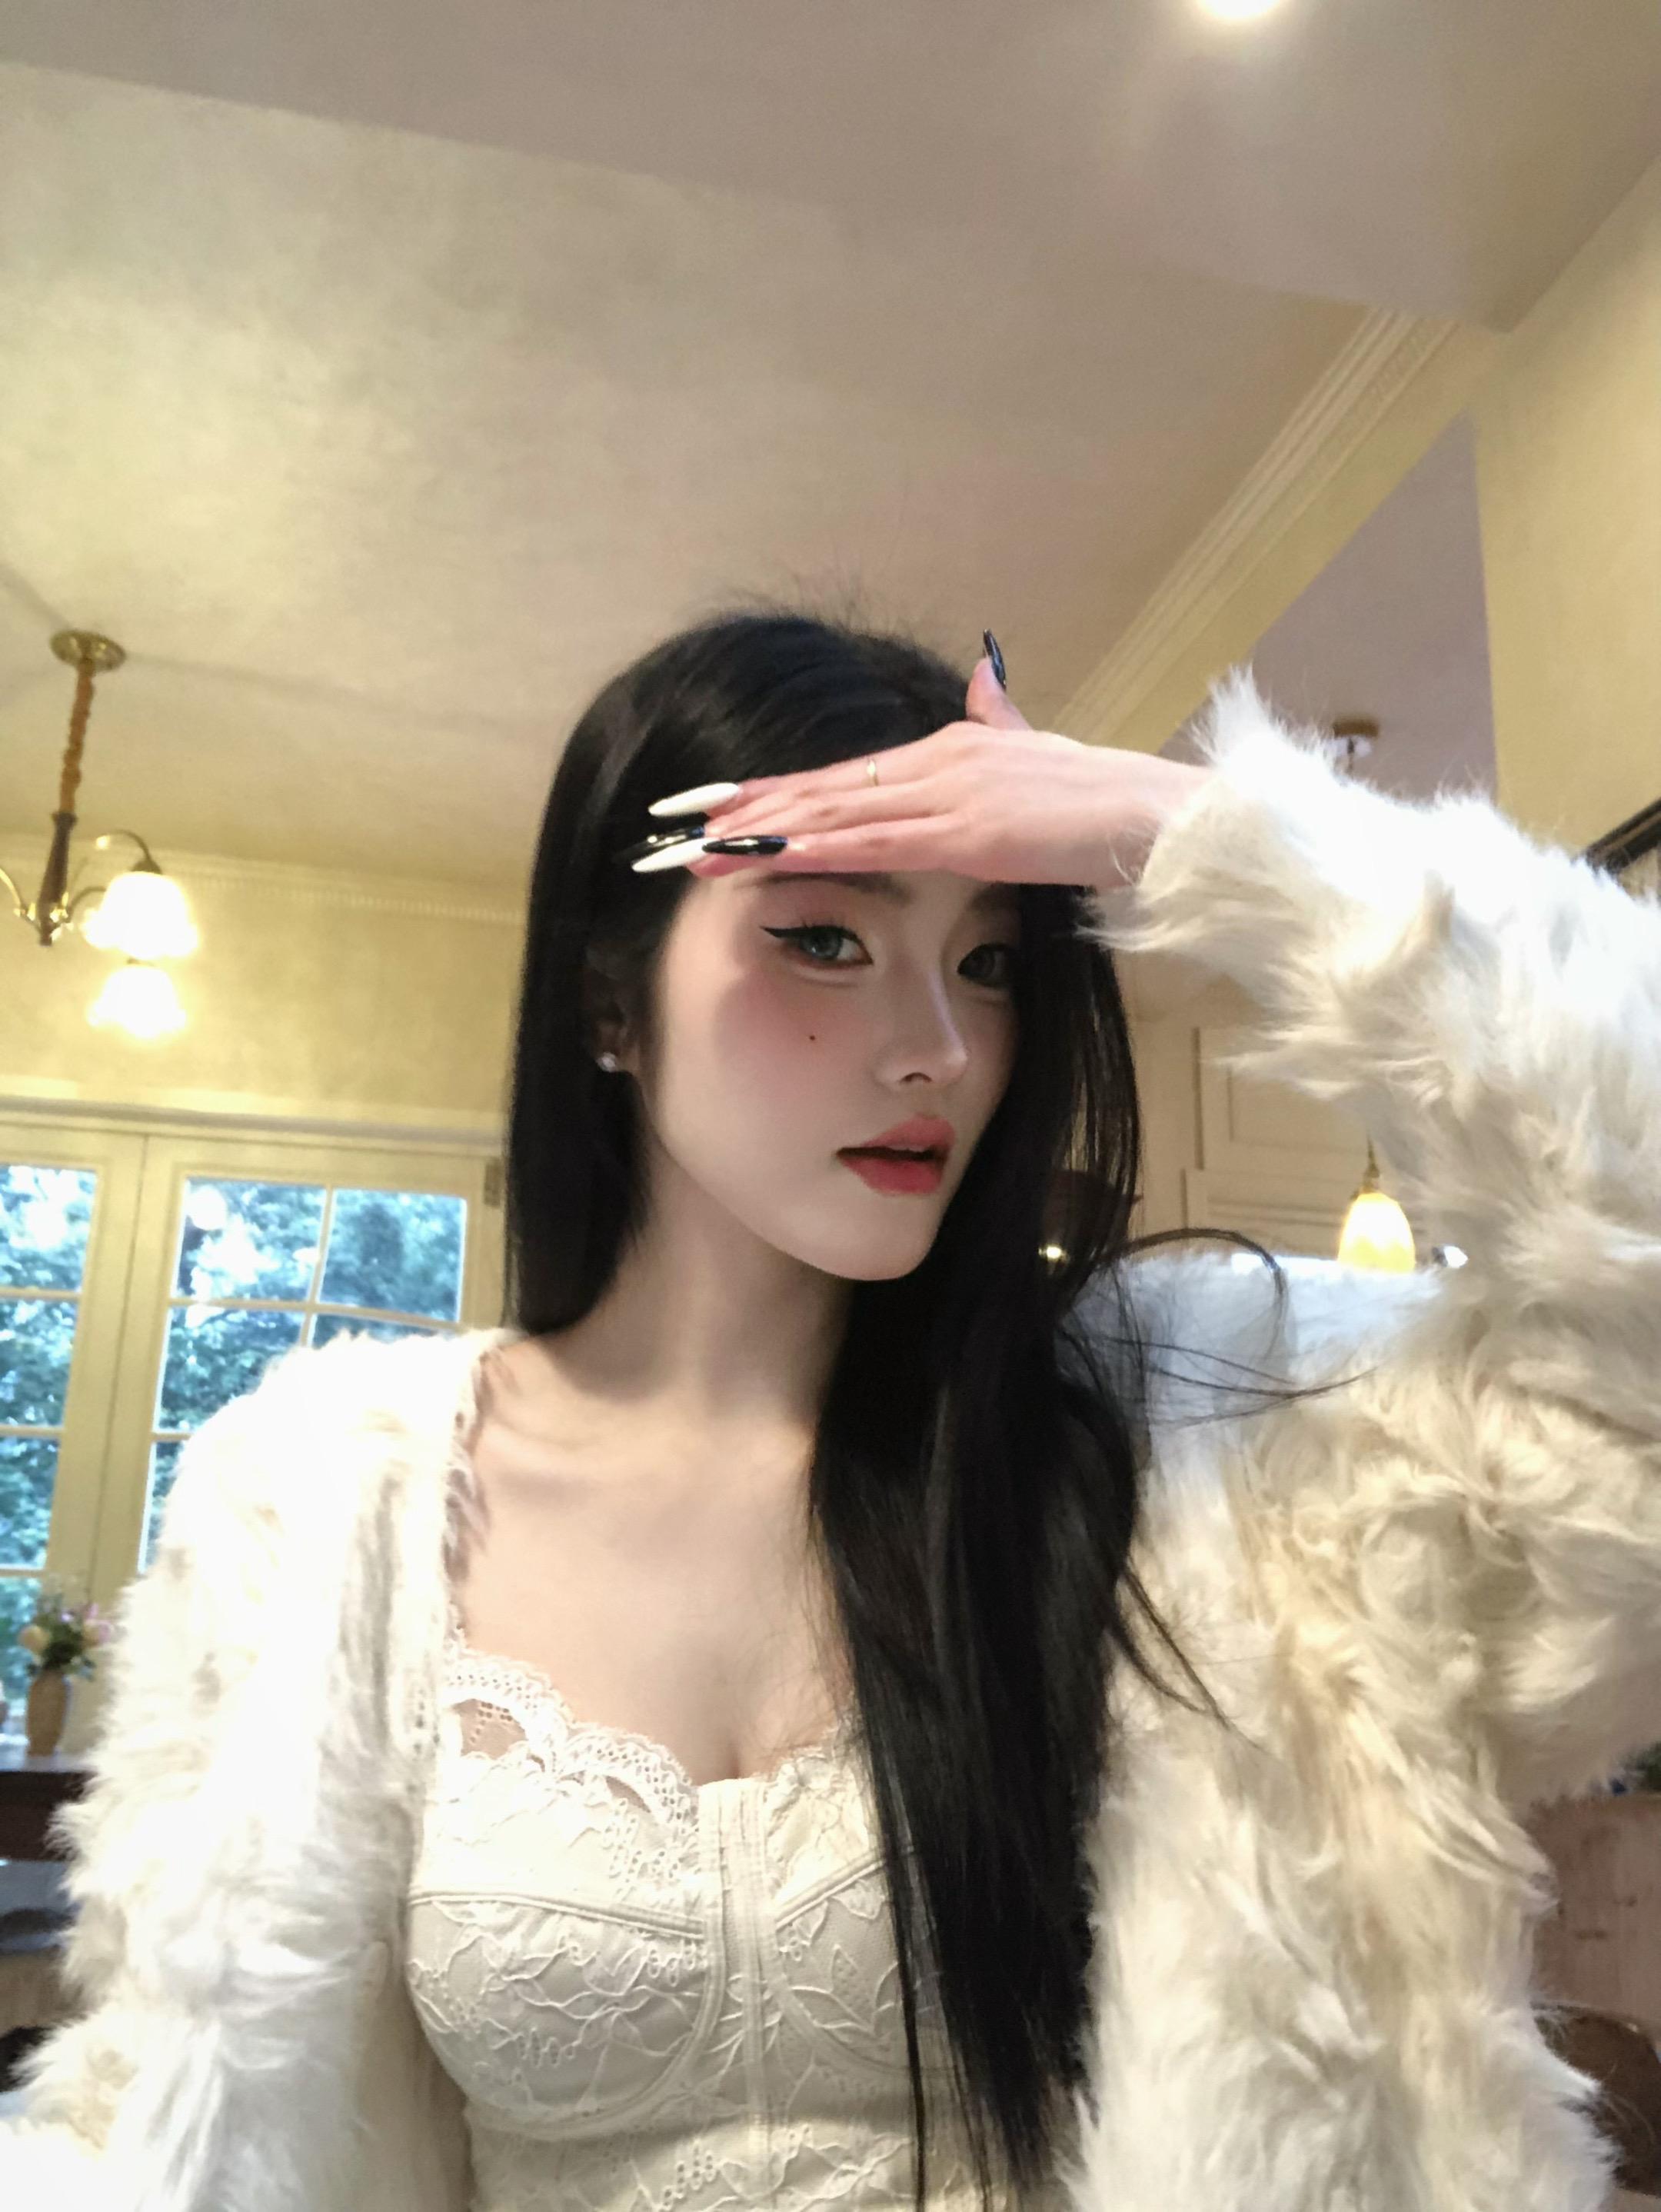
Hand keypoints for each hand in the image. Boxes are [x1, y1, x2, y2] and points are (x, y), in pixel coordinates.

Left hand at [685, 655, 1209, 894]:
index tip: (712, 806)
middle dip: (740, 813)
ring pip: (833, 814)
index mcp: (948, 749)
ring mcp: (951, 794)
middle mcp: (938, 761)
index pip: (839, 775)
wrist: (1162, 816)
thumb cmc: (1106, 802)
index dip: (770, 791)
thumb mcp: (1042, 752)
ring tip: (692, 850)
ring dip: (758, 835)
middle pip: (819, 789)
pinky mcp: (969, 833)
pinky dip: (815, 848)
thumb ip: (1005, 715)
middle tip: (668, 827)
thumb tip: (985, 672)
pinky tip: (768, 858)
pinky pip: (875, 843)